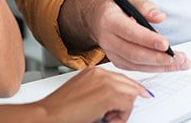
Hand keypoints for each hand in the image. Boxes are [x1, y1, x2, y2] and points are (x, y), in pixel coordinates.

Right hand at [33, 67, 149, 122]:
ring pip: (130, 94)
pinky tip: (105, 119)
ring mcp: (105, 81)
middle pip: (129, 84)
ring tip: (106, 118)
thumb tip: (113, 100)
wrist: (49, 114)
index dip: (132, 88)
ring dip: (122, 110)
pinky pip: (128, 105)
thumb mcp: (83, 93)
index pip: (121, 77)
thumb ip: (98, 91)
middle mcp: (101, 73)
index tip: (141, 93)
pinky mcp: (109, 94)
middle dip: (130, 100)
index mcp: (93, 71)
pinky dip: (121, 116)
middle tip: (122, 114)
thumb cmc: (61, 108)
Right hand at [89, 0, 190, 71]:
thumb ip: (145, 5)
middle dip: (158, 58)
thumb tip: (160, 17)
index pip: (130, 32)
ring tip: (180, 64)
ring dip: (159, 66)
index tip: (166, 44)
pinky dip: (153, 68)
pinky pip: (135, 68)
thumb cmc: (115, 5)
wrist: (95, 17)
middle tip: (178, 59)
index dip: (148, 40)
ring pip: (135, 64)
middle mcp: (108, 39)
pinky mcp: (116, 60)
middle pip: (133, 53)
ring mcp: (110, 52)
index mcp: (109, 20)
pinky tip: (168, 66)